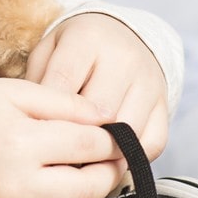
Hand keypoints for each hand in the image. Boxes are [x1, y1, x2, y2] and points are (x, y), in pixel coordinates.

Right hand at [0, 79, 124, 197]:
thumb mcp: (17, 92)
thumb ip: (66, 103)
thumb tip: (108, 119)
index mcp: (20, 143)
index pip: (88, 147)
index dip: (110, 141)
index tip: (112, 139)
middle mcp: (11, 187)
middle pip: (85, 191)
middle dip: (107, 176)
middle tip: (108, 165)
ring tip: (81, 190)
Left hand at [24, 12, 168, 161]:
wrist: (121, 35)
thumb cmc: (74, 51)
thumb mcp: (48, 51)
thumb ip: (36, 82)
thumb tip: (34, 125)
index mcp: (87, 37)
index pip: (63, 83)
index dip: (46, 115)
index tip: (34, 135)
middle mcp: (124, 57)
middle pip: (99, 111)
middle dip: (75, 137)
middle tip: (54, 156)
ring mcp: (149, 81)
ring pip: (127, 131)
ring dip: (102, 152)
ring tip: (79, 162)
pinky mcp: (164, 105)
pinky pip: (152, 143)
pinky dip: (130, 158)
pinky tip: (107, 158)